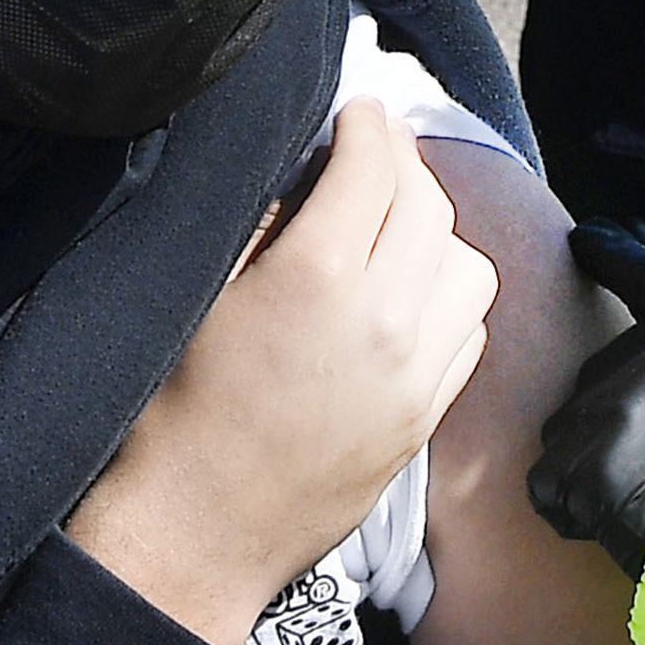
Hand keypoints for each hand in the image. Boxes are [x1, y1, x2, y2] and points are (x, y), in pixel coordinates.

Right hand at [71, 100, 493, 644]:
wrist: (194, 533)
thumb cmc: (175, 415)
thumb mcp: (202, 295)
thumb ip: (266, 221)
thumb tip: (310, 168)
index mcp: (320, 276)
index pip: (374, 164)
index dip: (367, 124)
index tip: (357, 110)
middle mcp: (386, 319)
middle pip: (428, 204)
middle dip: (403, 165)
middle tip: (374, 151)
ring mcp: (417, 374)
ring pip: (468, 264)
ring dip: (438, 230)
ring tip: (397, 222)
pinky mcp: (426, 417)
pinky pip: (470, 331)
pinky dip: (451, 295)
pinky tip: (413, 291)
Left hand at [528, 219, 644, 573]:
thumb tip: (618, 378)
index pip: (643, 273)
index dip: (609, 250)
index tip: (583, 237)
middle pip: (585, 388)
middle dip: (602, 430)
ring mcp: (615, 409)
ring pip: (561, 440)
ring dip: (585, 475)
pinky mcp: (591, 465)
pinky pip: (549, 488)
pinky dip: (573, 513)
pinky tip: (620, 522)